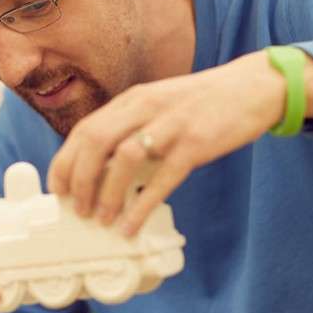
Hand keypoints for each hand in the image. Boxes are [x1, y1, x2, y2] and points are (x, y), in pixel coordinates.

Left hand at [47, 50, 312, 235]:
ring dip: (106, 193)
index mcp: (133, 100)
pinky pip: (162, 178)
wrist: (254, 87)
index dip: (65, 162)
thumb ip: (133, 128)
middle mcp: (146, 108)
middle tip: (77, 209)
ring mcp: (170, 125)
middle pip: (95, 142)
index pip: (84, 130)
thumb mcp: (160, 106)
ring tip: (101, 219)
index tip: (58, 189)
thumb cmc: (203, 103)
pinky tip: (132, 225)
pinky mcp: (195, 143)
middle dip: (79, 180)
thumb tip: (105, 168)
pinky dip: (142, 205)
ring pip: (124, 159)